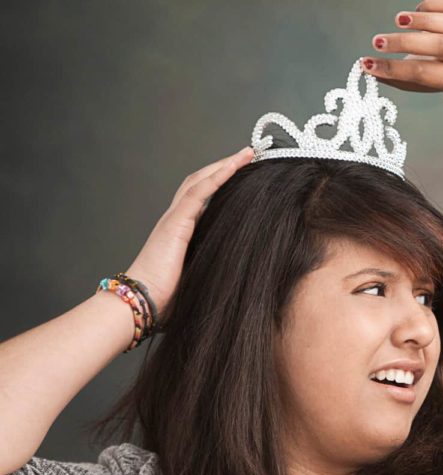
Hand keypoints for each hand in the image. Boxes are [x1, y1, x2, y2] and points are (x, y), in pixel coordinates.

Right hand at [124, 147, 252, 319]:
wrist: (141, 304)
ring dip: (225, 164)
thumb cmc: (167, 301)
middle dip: (226, 166)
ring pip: (201, 180)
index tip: (246, 174)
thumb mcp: (200, 278)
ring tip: (248, 153)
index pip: (204, 197)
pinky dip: (218, 175)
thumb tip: (242, 273)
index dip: (222, 183)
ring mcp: (174, 219)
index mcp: (181, 232)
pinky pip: (199, 191)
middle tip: (251, 155)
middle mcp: (176, 220)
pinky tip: (235, 164)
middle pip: (202, 182)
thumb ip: (214, 267)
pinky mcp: (175, 223)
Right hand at [365, 0, 442, 92]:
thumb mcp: (417, 80)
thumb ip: (393, 76)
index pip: (422, 73)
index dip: (393, 68)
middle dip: (404, 42)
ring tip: (399, 20)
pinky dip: (430, 5)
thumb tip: (366, 67)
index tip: (367, 63)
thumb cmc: (432, 68)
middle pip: (439, 46)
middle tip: (377, 41)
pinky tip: (418, 10)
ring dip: (421, 20)